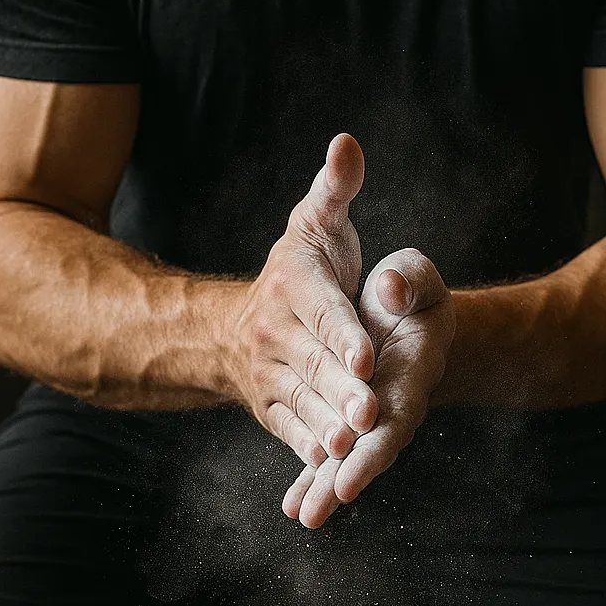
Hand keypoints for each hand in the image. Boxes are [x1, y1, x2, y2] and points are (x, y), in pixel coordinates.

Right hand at [229, 134, 378, 467]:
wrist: (235, 329)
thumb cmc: (297, 273)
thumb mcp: (315, 225)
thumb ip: (336, 190)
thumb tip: (348, 143)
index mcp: (294, 288)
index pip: (323, 311)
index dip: (343, 334)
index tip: (366, 354)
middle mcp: (276, 335)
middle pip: (314, 366)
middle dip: (342, 390)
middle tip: (370, 410)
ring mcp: (270, 377)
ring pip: (303, 403)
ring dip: (327, 426)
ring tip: (352, 443)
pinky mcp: (271, 410)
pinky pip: (290, 430)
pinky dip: (307, 447)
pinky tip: (330, 462)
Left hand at [282, 248, 454, 527]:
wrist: (399, 316)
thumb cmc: (408, 293)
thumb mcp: (416, 276)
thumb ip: (408, 280)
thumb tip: (388, 288)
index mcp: (413, 369)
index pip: (398, 408)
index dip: (379, 435)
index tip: (356, 454)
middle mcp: (395, 402)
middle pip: (376, 446)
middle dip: (352, 473)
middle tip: (329, 500)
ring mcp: (371, 419)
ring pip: (350, 458)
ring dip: (327, 486)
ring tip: (304, 515)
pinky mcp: (349, 424)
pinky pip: (329, 455)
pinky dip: (313, 479)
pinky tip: (293, 507)